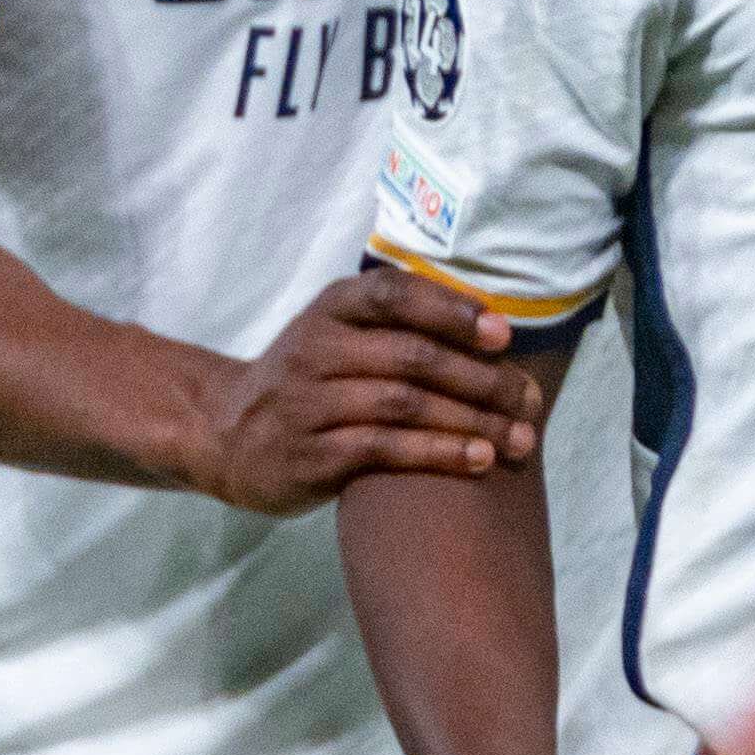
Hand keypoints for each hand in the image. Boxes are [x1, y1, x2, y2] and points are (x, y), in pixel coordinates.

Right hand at [184, 270, 544, 513]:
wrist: (224, 435)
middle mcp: (314, 349)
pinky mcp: (308, 456)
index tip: (503, 334)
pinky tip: (478, 459)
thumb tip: (497, 328)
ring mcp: (306, 403)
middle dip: (481, 378)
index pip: (394, 295)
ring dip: (471, 422)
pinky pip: (382, 450)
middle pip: (412, 357)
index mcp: (329, 308)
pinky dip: (437, 454)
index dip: (452, 310)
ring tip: (519, 438)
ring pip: (403, 405)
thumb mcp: (336, 334)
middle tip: (529, 399)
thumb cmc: (308, 381)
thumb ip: (397, 325)